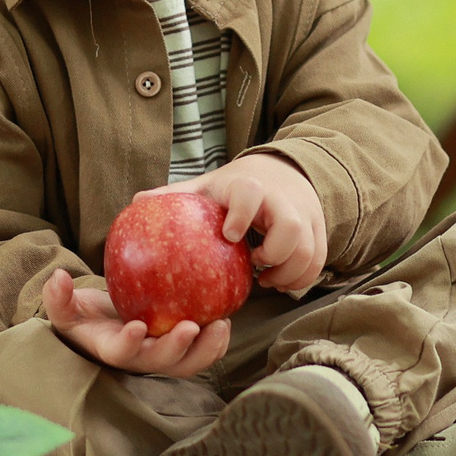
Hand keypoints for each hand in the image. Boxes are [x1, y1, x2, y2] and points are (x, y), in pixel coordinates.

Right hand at [43, 269, 230, 376]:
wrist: (105, 325)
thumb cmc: (85, 315)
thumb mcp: (66, 308)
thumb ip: (58, 297)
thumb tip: (57, 278)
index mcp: (111, 350)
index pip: (120, 352)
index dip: (128, 344)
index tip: (136, 327)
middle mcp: (139, 359)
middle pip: (161, 364)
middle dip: (178, 349)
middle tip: (192, 326)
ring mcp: (161, 357)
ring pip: (187, 364)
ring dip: (207, 349)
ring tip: (222, 324)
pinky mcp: (179, 350)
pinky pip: (201, 352)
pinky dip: (216, 342)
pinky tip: (227, 317)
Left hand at [141, 151, 327, 296]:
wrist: (283, 174)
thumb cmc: (235, 188)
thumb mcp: (207, 187)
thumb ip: (176, 195)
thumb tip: (136, 202)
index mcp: (250, 185)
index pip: (251, 194)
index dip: (242, 213)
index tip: (229, 235)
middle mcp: (283, 200)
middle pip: (291, 227)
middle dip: (275, 253)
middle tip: (254, 265)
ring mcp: (306, 217)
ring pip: (309, 250)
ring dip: (288, 272)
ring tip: (265, 279)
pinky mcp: (319, 234)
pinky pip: (318, 262)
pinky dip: (300, 278)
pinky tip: (277, 282)